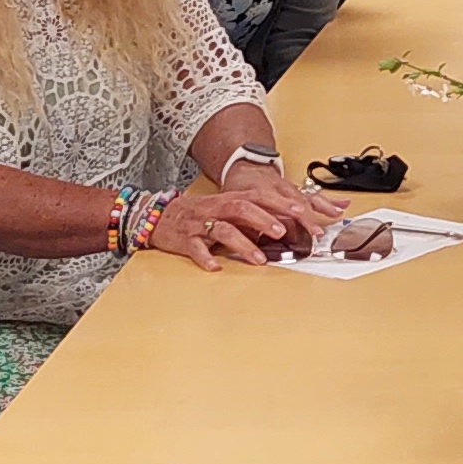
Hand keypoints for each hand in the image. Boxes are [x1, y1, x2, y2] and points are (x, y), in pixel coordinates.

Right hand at [149, 179, 323, 268]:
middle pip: (242, 208)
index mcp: (229, 200)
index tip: (301, 212)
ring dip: (243, 244)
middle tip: (284, 232)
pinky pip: (195, 248)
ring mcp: (200, 224)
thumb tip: (286, 222)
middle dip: (264, 219)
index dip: (280, 203)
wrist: (161, 217)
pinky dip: (205, 258)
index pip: (258, 196)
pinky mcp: (185, 240)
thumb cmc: (200, 214)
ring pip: (223, 230)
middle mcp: (216, 209)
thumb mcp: (227, 209)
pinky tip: (215, 267)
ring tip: (260, 258)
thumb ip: (252, 215)